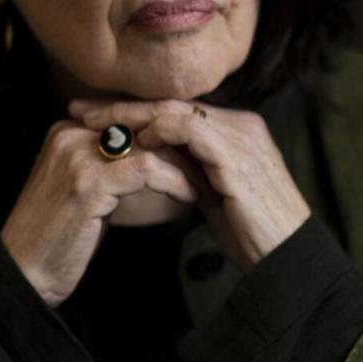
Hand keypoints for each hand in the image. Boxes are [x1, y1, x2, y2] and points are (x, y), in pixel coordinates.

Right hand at [1, 120, 198, 305]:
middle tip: (211, 167)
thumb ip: (110, 167)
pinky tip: (190, 198)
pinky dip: (174, 181)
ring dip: (184, 165)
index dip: (168, 137)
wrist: (25, 272)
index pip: (130, 120)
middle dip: (181, 147)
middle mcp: (69, 134)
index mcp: (66, 131)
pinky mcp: (89, 182)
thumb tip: (155, 160)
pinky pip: (147, 169)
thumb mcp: (84, 190)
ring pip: (149, 144)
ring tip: (207, 184)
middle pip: (142, 127)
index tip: (197, 157)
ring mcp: (77, 156)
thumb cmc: (58, 238)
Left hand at [68, 98, 310, 271]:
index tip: (89, 118)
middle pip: (170, 103)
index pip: (174, 110)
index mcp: (234, 130)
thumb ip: (186, 171)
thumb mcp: (210, 194)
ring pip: (175, 111)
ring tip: (94, 124)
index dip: (130, 112)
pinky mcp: (238, 156)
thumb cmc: (250, 232)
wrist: (286, 258)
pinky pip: (192, 131)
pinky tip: (135, 141)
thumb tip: (147, 161)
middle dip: (119, 107)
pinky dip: (161, 132)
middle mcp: (240, 125)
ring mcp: (242, 137)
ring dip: (130, 116)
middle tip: (77, 110)